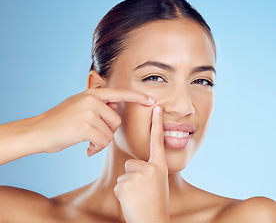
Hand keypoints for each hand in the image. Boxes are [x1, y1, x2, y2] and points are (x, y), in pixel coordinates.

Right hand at [33, 88, 153, 154]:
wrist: (39, 131)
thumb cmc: (60, 121)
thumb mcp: (78, 104)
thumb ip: (97, 103)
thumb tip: (115, 104)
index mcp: (91, 93)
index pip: (120, 92)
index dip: (137, 96)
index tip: (151, 99)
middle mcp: (92, 100)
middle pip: (116, 120)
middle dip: (108, 131)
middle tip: (94, 136)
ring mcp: (89, 112)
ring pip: (110, 132)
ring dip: (101, 141)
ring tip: (88, 141)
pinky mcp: (85, 126)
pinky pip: (103, 141)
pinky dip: (97, 148)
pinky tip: (87, 149)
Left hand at [114, 106, 169, 222]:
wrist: (152, 222)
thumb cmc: (155, 203)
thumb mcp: (158, 183)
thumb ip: (149, 170)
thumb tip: (132, 165)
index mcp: (160, 167)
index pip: (158, 141)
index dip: (157, 124)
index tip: (156, 107)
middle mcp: (151, 168)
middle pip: (131, 162)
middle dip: (132, 176)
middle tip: (142, 191)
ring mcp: (138, 176)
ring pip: (124, 174)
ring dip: (128, 186)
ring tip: (138, 197)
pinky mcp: (125, 185)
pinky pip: (118, 184)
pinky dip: (122, 194)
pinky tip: (131, 201)